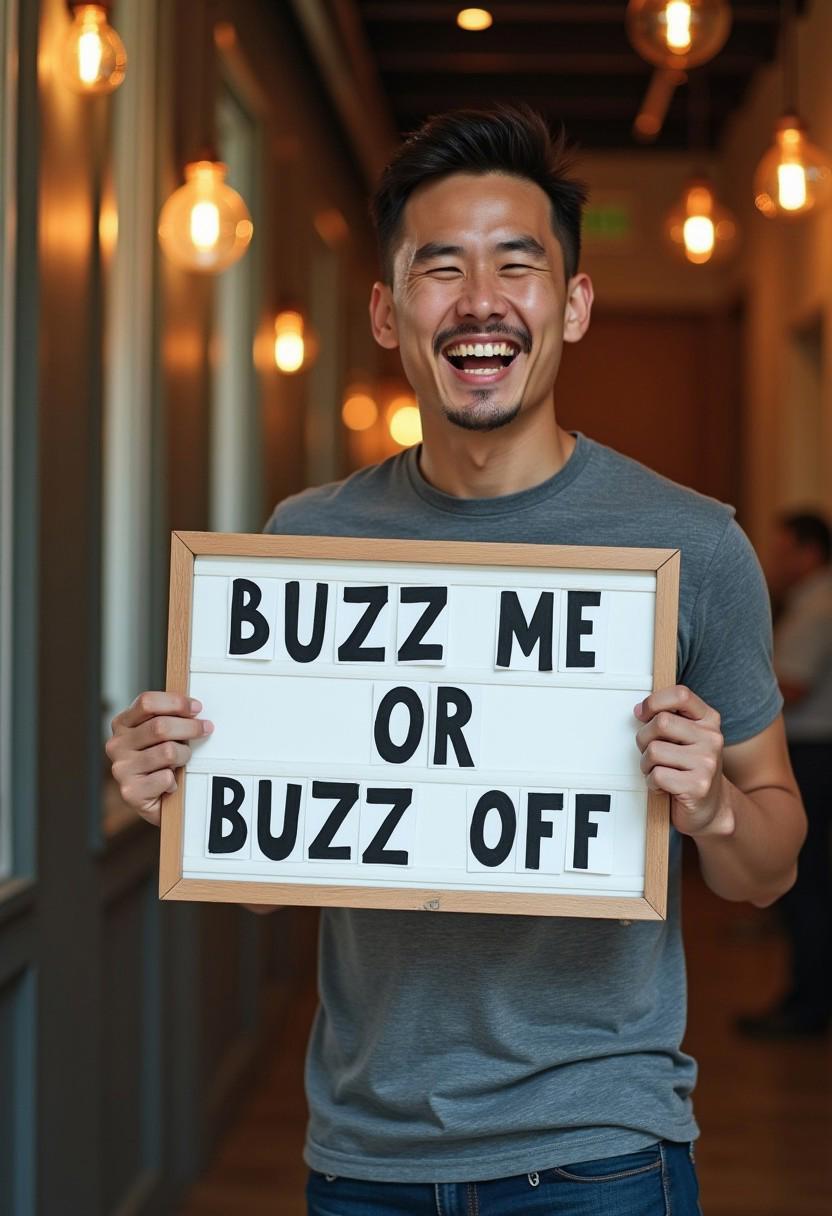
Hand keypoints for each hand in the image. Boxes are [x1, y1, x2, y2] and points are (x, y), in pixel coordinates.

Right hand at [105, 691, 212, 826]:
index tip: (197, 708)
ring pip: (167, 751)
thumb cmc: (162, 763)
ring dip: (184, 756)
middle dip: (190, 727)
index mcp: (123, 724)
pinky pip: (166, 777)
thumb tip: (195, 708)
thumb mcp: (162, 735)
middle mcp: (117, 744)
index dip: (176, 702)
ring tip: (183, 762)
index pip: (147, 702)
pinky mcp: (130, 792)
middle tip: (206, 729)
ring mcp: (121, 769)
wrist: (157, 803)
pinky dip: (176, 780)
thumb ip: (170, 717)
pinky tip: (172, 783)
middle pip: (160, 726)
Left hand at [634, 685, 732, 836]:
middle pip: (660, 722)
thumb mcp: (687, 737)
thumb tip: (640, 710)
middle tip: (649, 752)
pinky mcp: (698, 786)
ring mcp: (707, 762)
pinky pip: (657, 775)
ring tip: (658, 771)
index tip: (643, 714)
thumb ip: (670, 718)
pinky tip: (663, 786)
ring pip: (654, 750)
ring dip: (646, 764)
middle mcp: (712, 738)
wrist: (712, 808)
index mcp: (709, 720)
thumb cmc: (691, 769)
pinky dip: (652, 783)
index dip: (654, 701)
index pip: (681, 695)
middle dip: (644, 738)